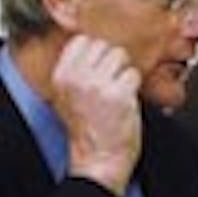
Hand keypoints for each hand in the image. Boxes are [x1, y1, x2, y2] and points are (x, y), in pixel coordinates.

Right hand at [50, 35, 141, 196]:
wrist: (98, 157)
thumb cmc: (88, 128)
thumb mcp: (69, 95)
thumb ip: (77, 69)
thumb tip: (94, 44)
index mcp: (62, 75)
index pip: (83, 40)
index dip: (98, 52)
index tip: (101, 69)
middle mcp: (77, 77)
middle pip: (105, 46)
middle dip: (113, 62)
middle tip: (112, 83)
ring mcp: (98, 85)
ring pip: (121, 56)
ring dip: (125, 73)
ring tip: (119, 92)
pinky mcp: (119, 94)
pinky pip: (134, 74)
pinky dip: (135, 86)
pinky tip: (126, 100)